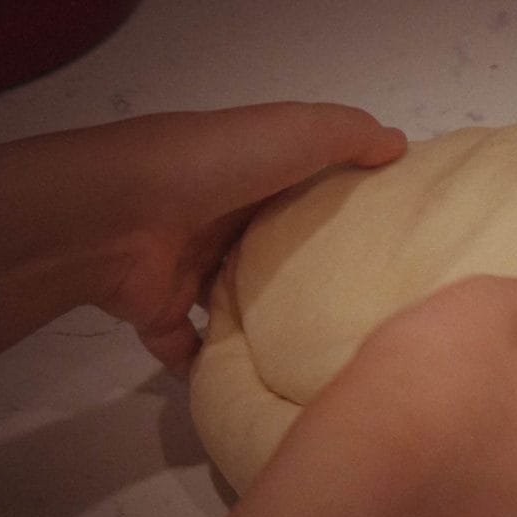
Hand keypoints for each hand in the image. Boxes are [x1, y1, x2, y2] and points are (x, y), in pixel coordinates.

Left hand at [0, 102, 403, 414]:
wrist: (115, 215)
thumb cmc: (214, 167)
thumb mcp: (297, 131)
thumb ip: (349, 135)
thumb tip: (401, 145)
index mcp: (249, 171)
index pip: (301, 187)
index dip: (339, 205)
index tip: (384, 238)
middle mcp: (216, 218)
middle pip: (268, 249)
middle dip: (304, 273)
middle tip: (362, 310)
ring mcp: (184, 267)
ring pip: (231, 300)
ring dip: (261, 323)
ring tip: (316, 355)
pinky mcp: (159, 312)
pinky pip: (189, 348)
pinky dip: (212, 367)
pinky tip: (256, 385)